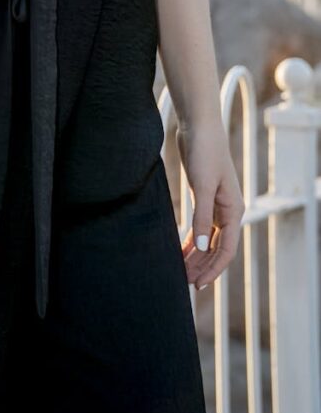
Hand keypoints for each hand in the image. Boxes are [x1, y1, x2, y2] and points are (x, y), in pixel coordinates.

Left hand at [177, 121, 244, 291]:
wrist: (199, 127)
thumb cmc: (204, 153)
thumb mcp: (202, 186)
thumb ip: (202, 217)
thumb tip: (202, 247)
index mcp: (233, 211)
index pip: (226, 249)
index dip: (213, 269)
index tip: (199, 285)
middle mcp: (227, 211)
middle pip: (217, 247)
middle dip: (203, 266)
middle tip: (185, 283)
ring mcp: (215, 204)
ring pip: (208, 238)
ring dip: (196, 255)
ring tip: (181, 271)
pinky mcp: (203, 196)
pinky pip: (200, 226)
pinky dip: (191, 239)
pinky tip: (180, 249)